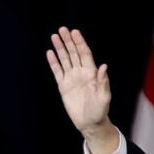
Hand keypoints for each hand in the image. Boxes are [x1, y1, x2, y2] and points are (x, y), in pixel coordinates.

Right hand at [46, 26, 115, 151]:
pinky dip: (53, 62)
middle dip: (68, 41)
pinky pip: (57, 71)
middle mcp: (81, 73)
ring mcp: (71, 79)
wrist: (90, 123)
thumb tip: (103, 66)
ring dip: (60, 48)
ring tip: (54, 36)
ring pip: (64, 59)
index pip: (84, 54)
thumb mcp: (104, 97)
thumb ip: (103, 82)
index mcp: (91, 73)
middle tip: (62, 30)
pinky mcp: (63, 86)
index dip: (80, 43)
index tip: (74, 32)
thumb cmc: (100, 111)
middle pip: (73, 53)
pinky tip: (50, 53)